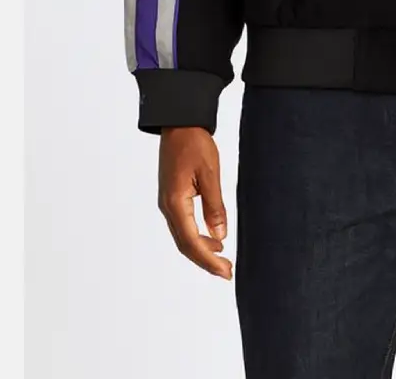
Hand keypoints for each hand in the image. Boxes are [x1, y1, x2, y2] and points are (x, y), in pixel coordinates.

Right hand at [157, 126, 232, 279]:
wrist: (179, 122)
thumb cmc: (194, 143)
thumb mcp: (210, 174)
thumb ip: (215, 206)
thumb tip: (220, 236)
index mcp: (175, 203)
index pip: (192, 242)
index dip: (209, 260)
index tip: (226, 272)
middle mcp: (167, 207)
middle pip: (185, 244)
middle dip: (205, 261)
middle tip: (227, 272)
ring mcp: (167, 202)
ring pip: (183, 236)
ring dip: (201, 250)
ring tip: (223, 259)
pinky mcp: (172, 196)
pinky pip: (183, 225)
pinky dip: (197, 236)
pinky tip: (213, 238)